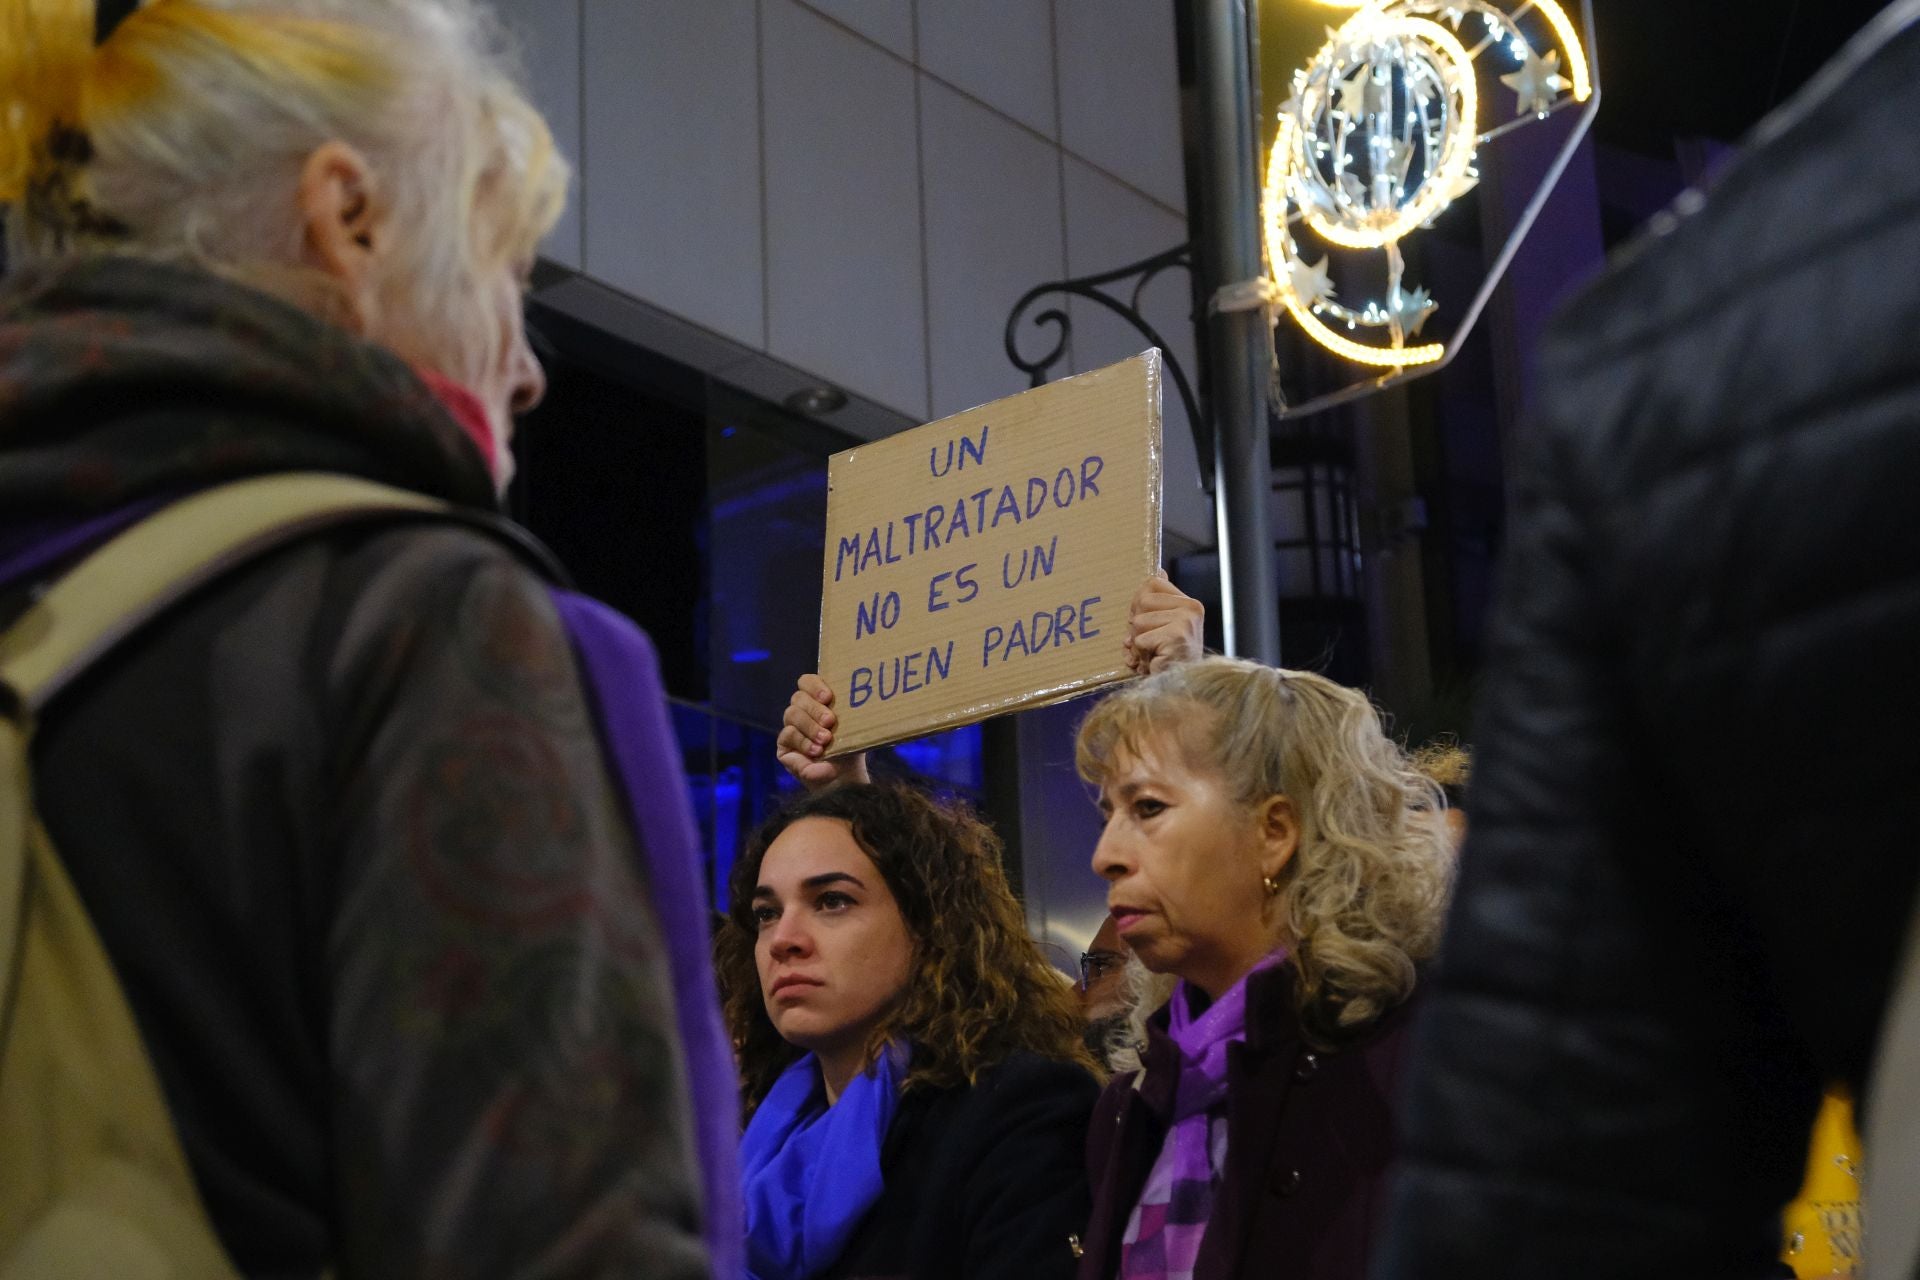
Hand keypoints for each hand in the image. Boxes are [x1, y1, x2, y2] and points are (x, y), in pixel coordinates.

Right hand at [775, 674, 872, 791]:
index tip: (828, 697)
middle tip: (830, 721)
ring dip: (810, 726)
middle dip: (815, 709)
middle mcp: (802, 711)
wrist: (844, 778)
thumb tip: (854, 697)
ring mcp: (791, 727)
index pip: (806, 682)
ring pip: (791, 714)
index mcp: (818, 701)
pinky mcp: (784, 745)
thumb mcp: (852, 727)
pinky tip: (816, 751)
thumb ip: (847, 711)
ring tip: (826, 740)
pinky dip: (804, 742)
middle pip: (798, 697)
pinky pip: (788, 734)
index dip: (814, 685)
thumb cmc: (850, 749)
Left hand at [1124, 571, 1204, 673]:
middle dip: (1137, 626)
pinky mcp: (1176, 637)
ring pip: (1138, 622)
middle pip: (1141, 601)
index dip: (1139, 603)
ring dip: (1138, 643)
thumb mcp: (1166, 626)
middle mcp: (1191, 609)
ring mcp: (1185, 622)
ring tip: (1154, 654)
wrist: (1184, 689)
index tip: (1145, 622)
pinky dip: (1141, 655)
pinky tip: (1155, 662)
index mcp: (1190, 604)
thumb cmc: (1171, 659)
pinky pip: (1140, 640)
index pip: (1152, 583)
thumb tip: (1159, 570)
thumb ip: (1160, 602)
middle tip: (1150, 643)